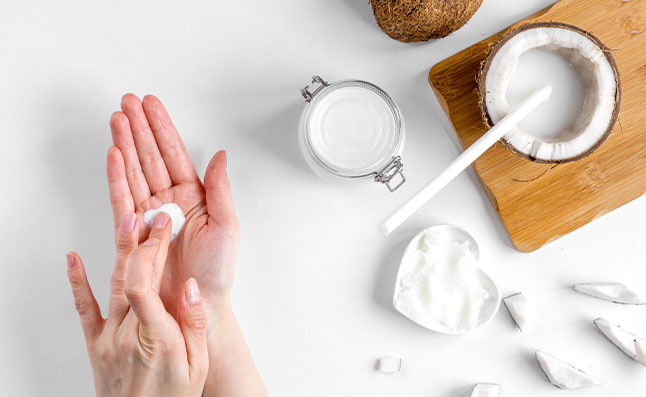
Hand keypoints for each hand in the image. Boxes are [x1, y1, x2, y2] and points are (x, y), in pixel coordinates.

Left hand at [67, 212, 207, 395]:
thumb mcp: (196, 367)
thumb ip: (194, 325)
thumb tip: (191, 287)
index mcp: (157, 338)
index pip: (147, 285)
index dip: (153, 251)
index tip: (164, 227)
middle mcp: (127, 334)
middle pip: (132, 277)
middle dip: (144, 241)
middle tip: (155, 215)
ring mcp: (108, 338)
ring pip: (113, 286)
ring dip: (120, 251)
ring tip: (127, 220)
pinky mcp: (95, 344)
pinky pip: (84, 308)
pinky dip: (77, 281)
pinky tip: (73, 259)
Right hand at [106, 94, 238, 323]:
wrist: (199, 307)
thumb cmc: (217, 273)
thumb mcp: (227, 226)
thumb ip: (220, 189)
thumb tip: (220, 155)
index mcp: (195, 198)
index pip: (175, 155)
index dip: (163, 129)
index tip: (152, 106)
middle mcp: (171, 203)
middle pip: (151, 157)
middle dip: (139, 129)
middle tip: (127, 102)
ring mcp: (151, 216)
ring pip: (135, 172)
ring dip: (125, 145)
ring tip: (116, 119)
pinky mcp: (134, 233)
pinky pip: (123, 199)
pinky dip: (117, 177)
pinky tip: (113, 155)